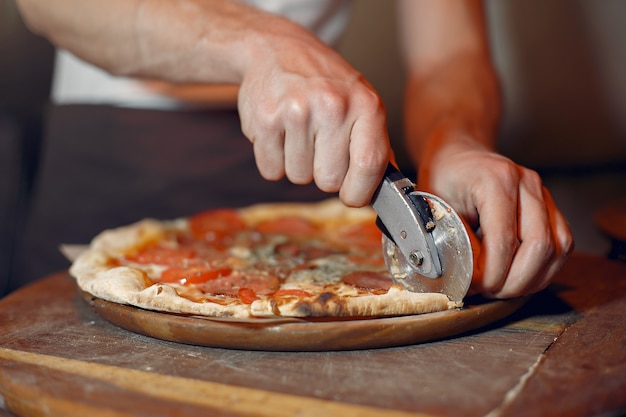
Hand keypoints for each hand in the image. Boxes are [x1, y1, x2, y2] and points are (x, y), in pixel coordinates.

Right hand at [236, 17, 389, 206]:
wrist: (277, 50)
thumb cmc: (325, 82)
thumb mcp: (362, 102)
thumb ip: (375, 144)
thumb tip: (386, 189)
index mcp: (366, 105)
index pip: (369, 166)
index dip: (359, 192)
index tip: (352, 195)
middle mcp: (333, 106)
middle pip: (329, 180)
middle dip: (323, 173)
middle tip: (319, 146)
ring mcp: (297, 112)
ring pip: (299, 177)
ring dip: (297, 165)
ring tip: (298, 133)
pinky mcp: (266, 120)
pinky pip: (272, 170)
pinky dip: (273, 160)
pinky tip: (279, 133)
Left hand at [417, 130, 573, 297]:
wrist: (457, 153)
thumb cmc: (443, 177)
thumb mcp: (434, 206)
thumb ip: (451, 240)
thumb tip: (466, 278)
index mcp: (496, 179)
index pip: (504, 241)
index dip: (492, 274)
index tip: (474, 286)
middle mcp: (527, 183)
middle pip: (539, 247)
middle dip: (514, 281)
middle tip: (489, 292)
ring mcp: (543, 193)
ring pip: (558, 249)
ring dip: (532, 278)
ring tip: (503, 288)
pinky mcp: (550, 205)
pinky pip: (562, 244)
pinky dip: (544, 268)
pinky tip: (520, 277)